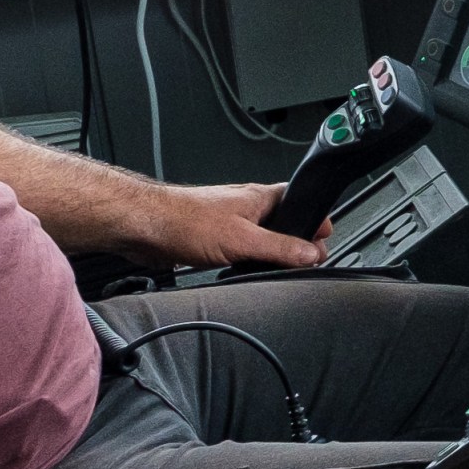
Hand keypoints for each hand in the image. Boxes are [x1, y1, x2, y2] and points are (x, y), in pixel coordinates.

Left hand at [134, 180, 322, 269]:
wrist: (145, 227)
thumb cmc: (186, 220)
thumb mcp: (243, 240)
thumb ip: (280, 247)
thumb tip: (311, 253)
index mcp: (260, 197)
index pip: (299, 202)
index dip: (315, 222)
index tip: (323, 243)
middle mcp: (247, 207)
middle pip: (282, 223)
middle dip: (292, 244)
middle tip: (298, 263)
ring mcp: (229, 222)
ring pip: (260, 239)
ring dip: (265, 254)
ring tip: (267, 269)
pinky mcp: (213, 238)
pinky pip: (240, 250)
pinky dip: (244, 261)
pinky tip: (239, 271)